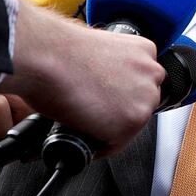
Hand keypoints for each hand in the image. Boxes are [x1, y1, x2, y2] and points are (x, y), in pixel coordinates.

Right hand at [0, 2, 163, 155]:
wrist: (44, 56)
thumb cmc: (60, 50)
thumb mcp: (99, 49)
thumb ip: (112, 66)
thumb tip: (106, 83)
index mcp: (145, 50)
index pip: (141, 82)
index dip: (121, 95)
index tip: (106, 100)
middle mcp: (151, 72)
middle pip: (141, 103)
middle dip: (119, 110)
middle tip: (93, 112)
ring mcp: (145, 97)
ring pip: (132, 123)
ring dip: (111, 127)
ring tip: (86, 122)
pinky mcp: (131, 121)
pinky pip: (117, 143)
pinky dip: (100, 146)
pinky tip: (84, 135)